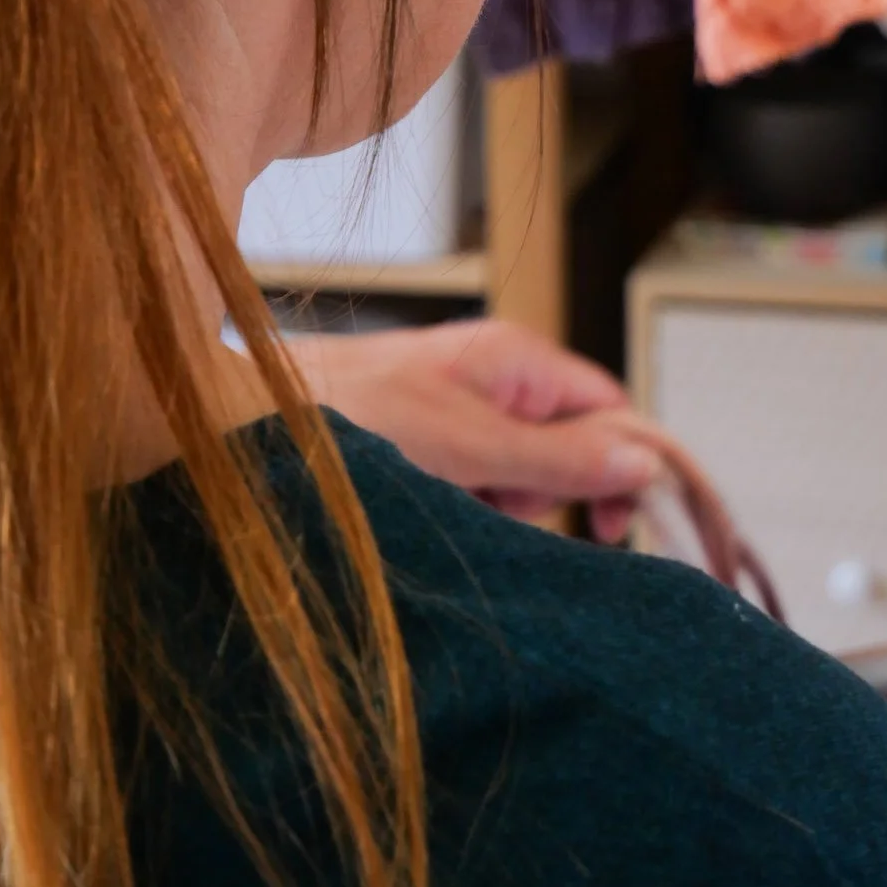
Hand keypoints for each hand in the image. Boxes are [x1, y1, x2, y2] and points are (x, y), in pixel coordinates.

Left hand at [286, 318, 659, 542]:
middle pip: (567, 451)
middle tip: (495, 510)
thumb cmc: (342, 418)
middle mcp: (492, 382)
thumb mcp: (469, 446)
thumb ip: (559, 457)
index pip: (609, 407)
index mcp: (515, 359)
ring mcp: (457, 417)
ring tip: (439, 510)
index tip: (617, 527)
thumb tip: (644, 463)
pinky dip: (458, 516)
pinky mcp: (425, 451)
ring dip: (495, 512)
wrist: (242, 430)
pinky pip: (473, 493)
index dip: (627, 465)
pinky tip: (420, 517)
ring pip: (517, 481)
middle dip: (542, 497)